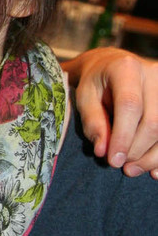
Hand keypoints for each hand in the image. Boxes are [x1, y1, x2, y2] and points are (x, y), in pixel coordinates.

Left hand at [64, 47, 157, 176]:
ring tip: (131, 169)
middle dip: (136, 149)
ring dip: (151, 156)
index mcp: (126, 68)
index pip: (130, 106)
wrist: (112, 65)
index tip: (113, 160)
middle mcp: (153, 73)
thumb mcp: (85, 97)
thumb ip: (93, 122)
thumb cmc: (96, 83)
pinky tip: (153, 170)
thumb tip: (103, 151)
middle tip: (120, 165)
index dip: (123, 136)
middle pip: (153, 121)